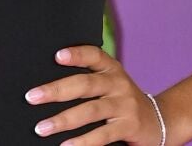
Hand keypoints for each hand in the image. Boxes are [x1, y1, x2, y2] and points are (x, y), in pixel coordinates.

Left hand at [24, 45, 166, 145]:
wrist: (159, 121)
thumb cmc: (122, 101)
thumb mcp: (110, 84)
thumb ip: (88, 81)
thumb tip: (48, 89)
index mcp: (111, 69)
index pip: (93, 55)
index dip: (76, 54)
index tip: (57, 56)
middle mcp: (118, 83)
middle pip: (85, 84)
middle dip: (56, 90)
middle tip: (32, 97)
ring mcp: (125, 104)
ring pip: (90, 110)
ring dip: (63, 119)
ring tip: (41, 128)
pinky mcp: (129, 126)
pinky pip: (103, 134)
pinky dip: (83, 141)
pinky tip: (67, 145)